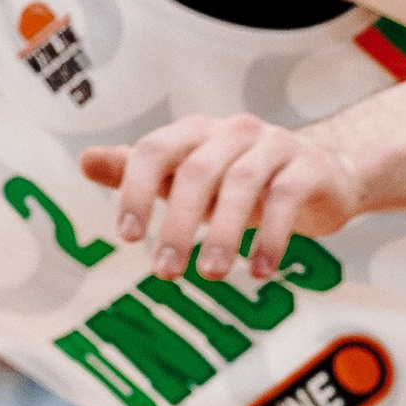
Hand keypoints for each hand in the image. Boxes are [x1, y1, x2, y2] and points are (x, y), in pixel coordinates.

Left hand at [79, 112, 364, 285]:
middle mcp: (233, 131)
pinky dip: (270, 237)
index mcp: (195, 132)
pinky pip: (285, 200)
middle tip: (165, 272)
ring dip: (223, 233)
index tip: (127, 237)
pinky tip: (258, 271)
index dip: (135, 190)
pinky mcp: (308, 168)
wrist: (320, 175)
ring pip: (242, 184)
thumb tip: (85, 160)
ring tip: (209, 275)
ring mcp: (274, 145)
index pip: (154, 150)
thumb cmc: (237, 181)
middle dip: (177, 224)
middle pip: (197, 171)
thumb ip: (138, 171)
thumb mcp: (186, 177)